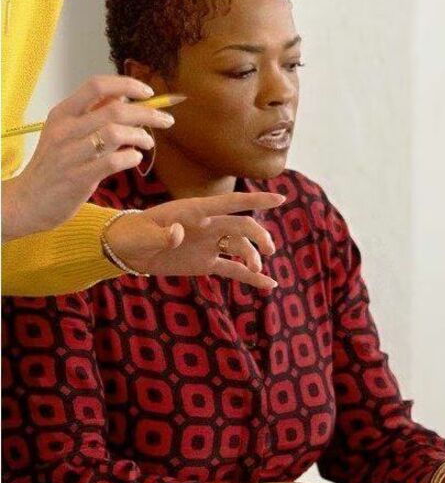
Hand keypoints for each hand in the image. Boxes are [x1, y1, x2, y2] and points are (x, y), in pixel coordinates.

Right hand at [2, 75, 175, 238]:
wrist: (28, 201)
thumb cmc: (55, 164)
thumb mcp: (67, 132)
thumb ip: (93, 113)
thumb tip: (125, 95)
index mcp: (62, 113)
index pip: (96, 85)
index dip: (127, 84)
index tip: (148, 92)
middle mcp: (64, 130)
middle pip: (115, 110)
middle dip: (148, 113)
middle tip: (167, 120)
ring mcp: (69, 154)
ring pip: (117, 133)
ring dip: (142, 136)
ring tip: (147, 143)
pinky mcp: (77, 178)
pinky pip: (114, 161)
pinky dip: (132, 157)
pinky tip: (134, 159)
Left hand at [103, 192, 286, 291]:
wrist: (125, 250)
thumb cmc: (132, 235)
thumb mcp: (142, 234)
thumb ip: (162, 233)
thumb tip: (179, 233)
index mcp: (197, 211)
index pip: (231, 202)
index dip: (256, 199)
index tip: (281, 198)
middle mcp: (209, 225)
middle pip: (243, 226)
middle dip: (259, 236)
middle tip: (267, 251)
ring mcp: (209, 244)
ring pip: (241, 247)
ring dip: (253, 257)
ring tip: (256, 270)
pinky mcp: (206, 263)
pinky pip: (233, 269)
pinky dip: (251, 277)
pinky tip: (269, 285)